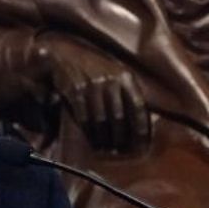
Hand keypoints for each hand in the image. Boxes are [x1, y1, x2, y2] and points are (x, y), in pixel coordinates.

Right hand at [39, 34, 150, 152]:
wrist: (64, 58)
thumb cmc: (94, 71)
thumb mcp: (115, 76)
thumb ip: (128, 93)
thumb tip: (144, 121)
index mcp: (125, 77)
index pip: (137, 106)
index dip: (140, 127)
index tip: (141, 143)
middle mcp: (110, 79)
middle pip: (118, 117)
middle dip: (119, 137)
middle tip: (118, 149)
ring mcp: (92, 85)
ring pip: (100, 120)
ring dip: (102, 137)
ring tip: (104, 147)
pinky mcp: (75, 90)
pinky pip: (83, 117)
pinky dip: (87, 131)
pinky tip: (90, 137)